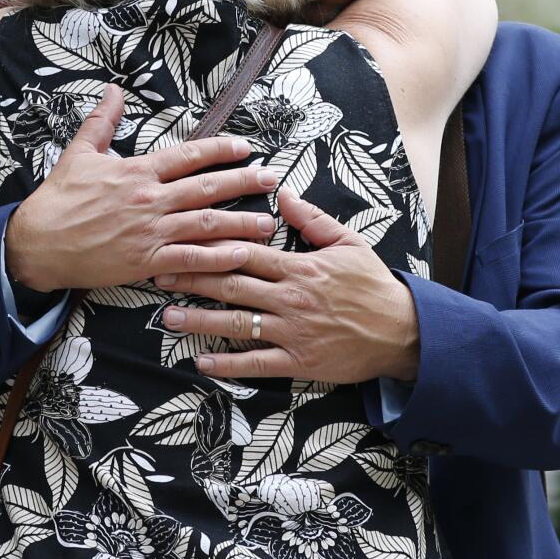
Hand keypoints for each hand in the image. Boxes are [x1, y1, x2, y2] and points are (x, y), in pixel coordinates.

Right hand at [5, 84, 281, 291]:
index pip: (187, 156)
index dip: (219, 150)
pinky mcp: (144, 262)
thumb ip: (102, 121)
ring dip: (240, 223)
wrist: (37, 243)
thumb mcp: (80, 153)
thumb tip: (114, 90)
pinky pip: (188, 260)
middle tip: (271, 179)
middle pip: (206, 188)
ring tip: (268, 222)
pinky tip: (240, 256)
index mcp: (137, 172)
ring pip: (205, 225)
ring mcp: (149, 232)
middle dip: (243, 183)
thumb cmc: (58, 199)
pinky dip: (216, 258)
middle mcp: (149, 200)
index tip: (245, 148)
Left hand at [152, 188, 420, 383]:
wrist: (402, 332)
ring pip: (236, 324)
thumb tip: (283, 195)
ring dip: (199, 320)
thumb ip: (312, 220)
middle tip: (157, 274)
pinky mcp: (299, 362)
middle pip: (231, 285)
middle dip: (191, 279)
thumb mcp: (348, 243)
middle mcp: (290, 298)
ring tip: (168, 317)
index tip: (180, 241)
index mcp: (299, 267)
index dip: (209, 246)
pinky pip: (256, 363)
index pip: (245, 252)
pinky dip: (227, 364)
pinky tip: (202, 362)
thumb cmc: (374, 286)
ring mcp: (292, 332)